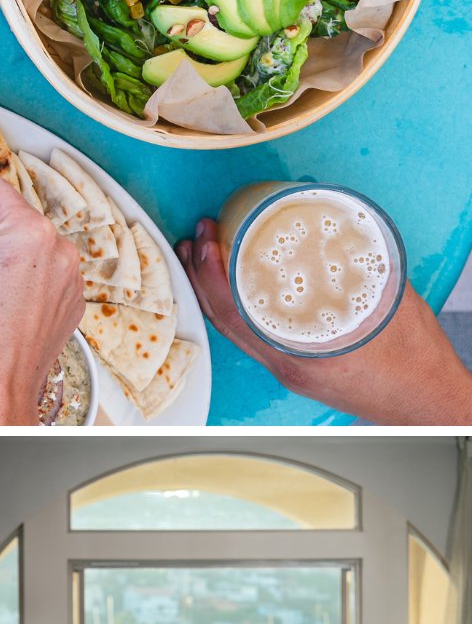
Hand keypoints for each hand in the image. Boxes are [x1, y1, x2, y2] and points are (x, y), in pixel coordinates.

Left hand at [178, 218, 471, 423]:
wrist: (427, 402)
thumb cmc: (415, 362)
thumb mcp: (387, 299)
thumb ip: (355, 261)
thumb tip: (329, 222)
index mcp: (302, 353)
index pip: (236, 315)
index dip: (212, 276)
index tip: (207, 242)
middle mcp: (286, 365)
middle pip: (225, 321)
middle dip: (201, 277)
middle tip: (195, 240)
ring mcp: (287, 369)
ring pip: (235, 329)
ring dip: (215, 291)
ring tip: (203, 256)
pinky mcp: (293, 368)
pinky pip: (252, 335)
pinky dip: (237, 306)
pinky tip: (235, 284)